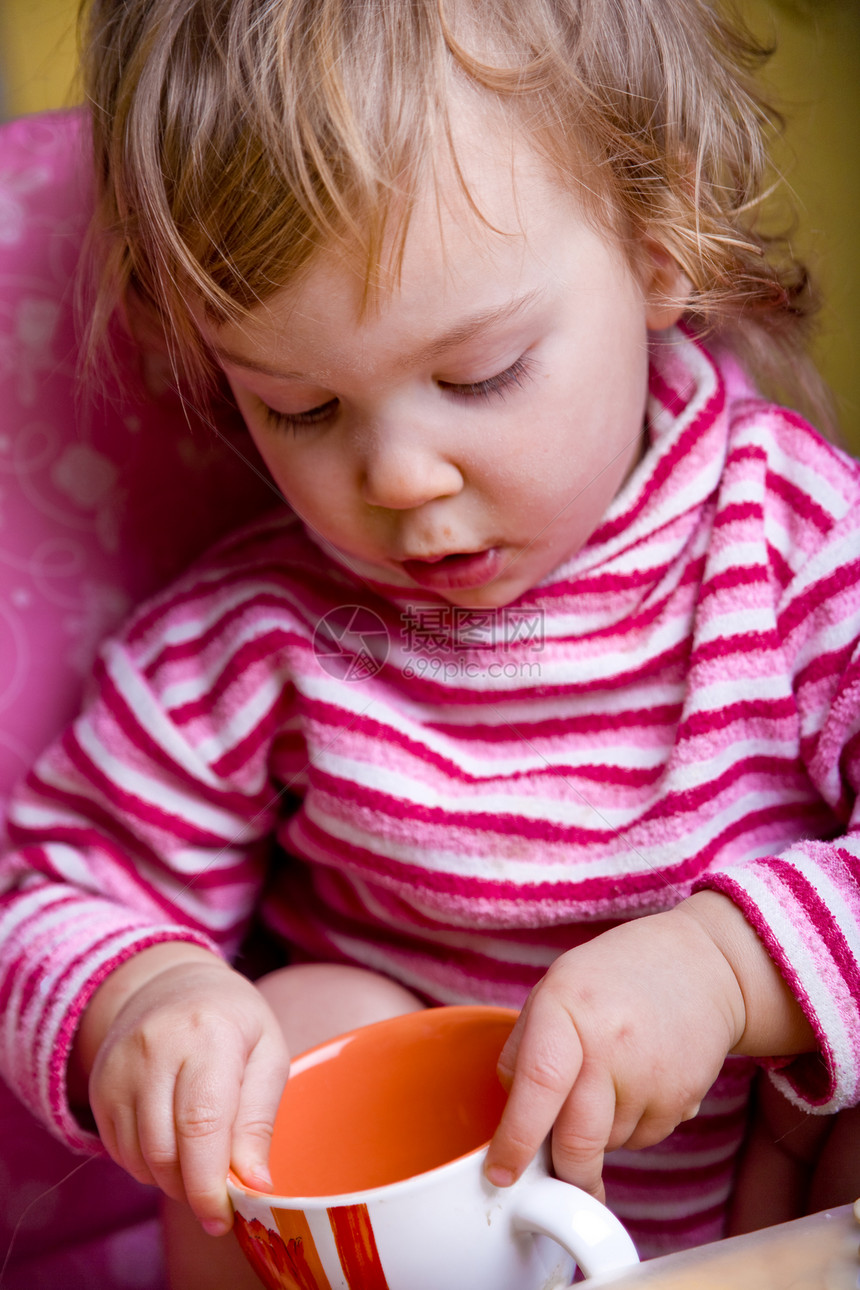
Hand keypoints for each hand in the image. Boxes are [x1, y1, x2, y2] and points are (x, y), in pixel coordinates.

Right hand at [77, 945, 289, 1234]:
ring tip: (198, 1165)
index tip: (223, 1218)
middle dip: (192, 1190)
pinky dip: (147, 1165)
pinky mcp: (99, 1086)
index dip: (210, 1183)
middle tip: (217, 1198)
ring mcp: (120, 1066)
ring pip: (139, 1157)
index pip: (202, 1124)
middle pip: (166, 1149)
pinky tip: (171, 1146)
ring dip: (170, 1180)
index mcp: (210, 1034)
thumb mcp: (266, 1055)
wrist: (172, 984)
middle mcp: (157, 1047)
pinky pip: (118, 1150)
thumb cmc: (233, 1021)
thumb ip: (259, 1119)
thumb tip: (256, 1185)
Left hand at [483, 898, 746, 1201]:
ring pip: (608, 1146)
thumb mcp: (554, 989)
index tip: (502, 1174)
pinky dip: (630, 1127)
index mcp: (566, 1009)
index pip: (538, 1085)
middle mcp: (610, 1045)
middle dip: (563, 1171)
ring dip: (598, 1136)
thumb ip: (523, 1048)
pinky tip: (638, 1082)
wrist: (701, 967)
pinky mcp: (682, 1101)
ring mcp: (651, 1077)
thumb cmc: (615, 977)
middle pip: (578, 1141)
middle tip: (554, 1171)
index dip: (516, 1138)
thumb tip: (511, 1114)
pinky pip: (641, 1140)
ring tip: (610, 1078)